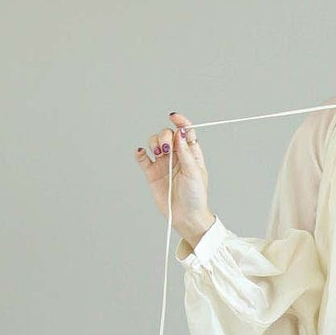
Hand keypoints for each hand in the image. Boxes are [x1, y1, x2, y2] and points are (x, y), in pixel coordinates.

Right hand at [134, 110, 212, 236]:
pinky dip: (140, 153)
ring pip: (154, 143)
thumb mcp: (194, 173)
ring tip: (158, 155)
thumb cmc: (195, 197)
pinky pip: (142, 158)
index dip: (180, 122)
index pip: (185, 131)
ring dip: (154, 143)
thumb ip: (185, 153)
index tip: (174, 117)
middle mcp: (176, 156)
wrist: (186, 217)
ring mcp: (163, 164)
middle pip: (167, 134)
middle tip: (165, 149)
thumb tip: (179, 133)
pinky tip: (141, 154)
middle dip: (164, 136)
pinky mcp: (152, 173)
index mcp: (190, 153)